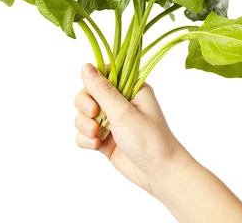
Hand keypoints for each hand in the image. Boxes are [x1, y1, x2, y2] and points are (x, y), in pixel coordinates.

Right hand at [73, 63, 185, 194]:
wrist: (158, 174)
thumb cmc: (149, 140)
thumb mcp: (124, 111)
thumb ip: (102, 90)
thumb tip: (85, 66)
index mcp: (130, 88)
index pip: (102, 74)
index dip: (92, 82)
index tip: (93, 94)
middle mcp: (119, 102)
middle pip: (87, 94)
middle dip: (85, 106)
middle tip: (94, 115)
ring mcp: (110, 121)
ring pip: (82, 114)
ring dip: (84, 125)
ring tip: (96, 136)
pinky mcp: (104, 138)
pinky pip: (83, 133)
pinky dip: (85, 139)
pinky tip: (96, 146)